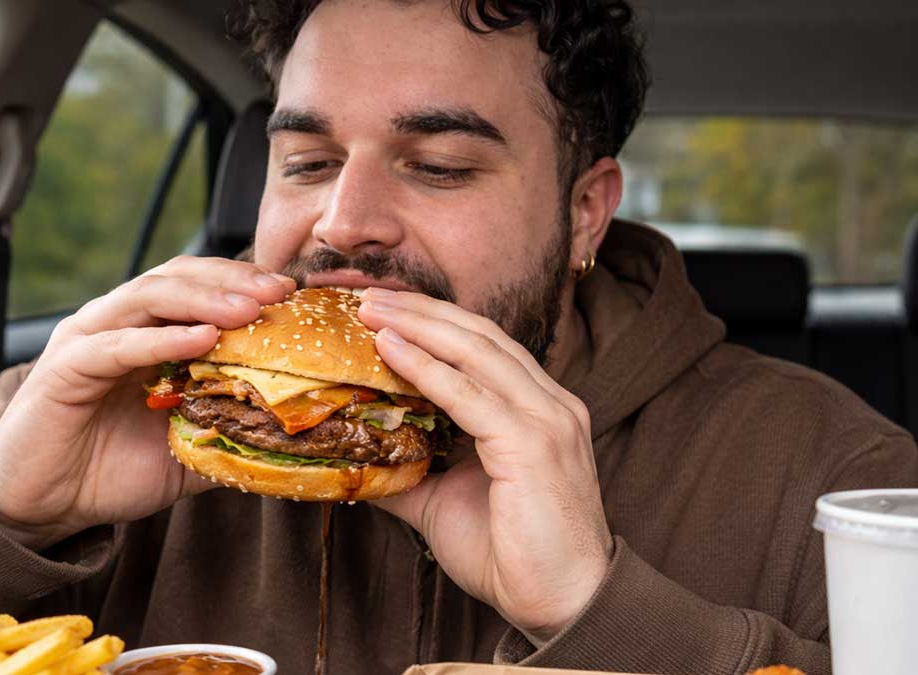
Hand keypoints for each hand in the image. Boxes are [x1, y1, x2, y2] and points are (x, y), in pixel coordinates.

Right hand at [0, 256, 294, 549]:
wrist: (44, 506)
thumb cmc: (111, 472)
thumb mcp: (189, 450)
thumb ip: (232, 432)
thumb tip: (293, 436)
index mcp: (147, 332)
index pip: (199, 286)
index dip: (244, 283)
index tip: (292, 294)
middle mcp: (117, 324)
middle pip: (178, 278)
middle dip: (233, 281)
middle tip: (279, 291)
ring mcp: (89, 340)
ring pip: (149, 297)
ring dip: (204, 299)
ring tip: (248, 309)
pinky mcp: (65, 368)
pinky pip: (117, 345)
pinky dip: (161, 339)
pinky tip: (202, 339)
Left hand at [357, 289, 612, 645]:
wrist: (563, 604)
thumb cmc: (512, 556)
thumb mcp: (445, 503)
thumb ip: (407, 473)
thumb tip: (354, 461)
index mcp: (538, 410)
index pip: (483, 347)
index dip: (433, 322)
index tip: (383, 310)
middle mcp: (550, 403)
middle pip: (479, 335)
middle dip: (421, 310)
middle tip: (367, 295)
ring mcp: (547, 418)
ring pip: (476, 352)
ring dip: (419, 325)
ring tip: (371, 310)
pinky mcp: (533, 443)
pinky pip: (470, 394)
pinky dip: (427, 367)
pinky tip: (391, 348)